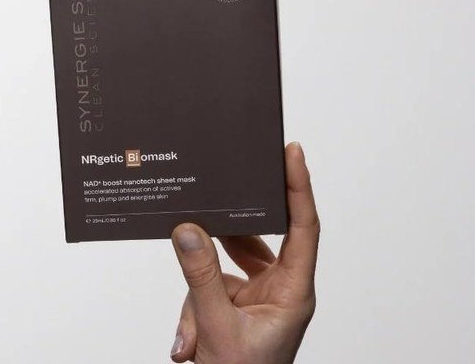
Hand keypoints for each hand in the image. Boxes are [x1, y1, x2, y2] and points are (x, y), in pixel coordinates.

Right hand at [170, 142, 318, 363]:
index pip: (302, 228)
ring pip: (224, 261)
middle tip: (218, 193)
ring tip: (195, 321)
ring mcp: (255, 296)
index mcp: (293, 293)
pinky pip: (208, 281)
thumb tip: (188, 229)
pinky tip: (187, 338)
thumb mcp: (218, 329)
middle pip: (258, 237)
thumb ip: (201, 276)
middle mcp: (279, 289)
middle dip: (228, 230)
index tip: (291, 152)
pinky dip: (192, 304)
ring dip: (201, 285)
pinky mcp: (233, 303)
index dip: (299, 186)